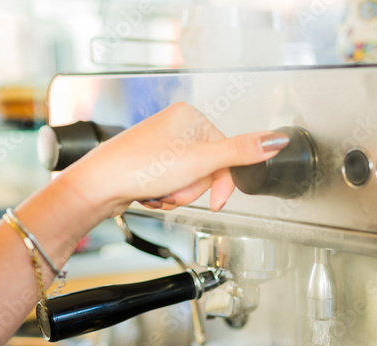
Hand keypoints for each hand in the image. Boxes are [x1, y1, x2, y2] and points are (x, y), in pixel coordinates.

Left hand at [59, 102, 289, 217]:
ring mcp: (161, 146)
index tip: (214, 200)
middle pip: (208, 169)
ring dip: (177, 195)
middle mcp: (175, 126)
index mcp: (190, 116)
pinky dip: (163, 196)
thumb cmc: (138, 167)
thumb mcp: (200, 161)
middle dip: (192, 190)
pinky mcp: (149, 164)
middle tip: (174, 189)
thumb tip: (277, 140)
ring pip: (189, 181)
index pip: (226, 154)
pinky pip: (171, 185)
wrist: (99, 186)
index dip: (220, 183)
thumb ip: (241, 152)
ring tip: (158, 192)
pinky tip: (149, 194)